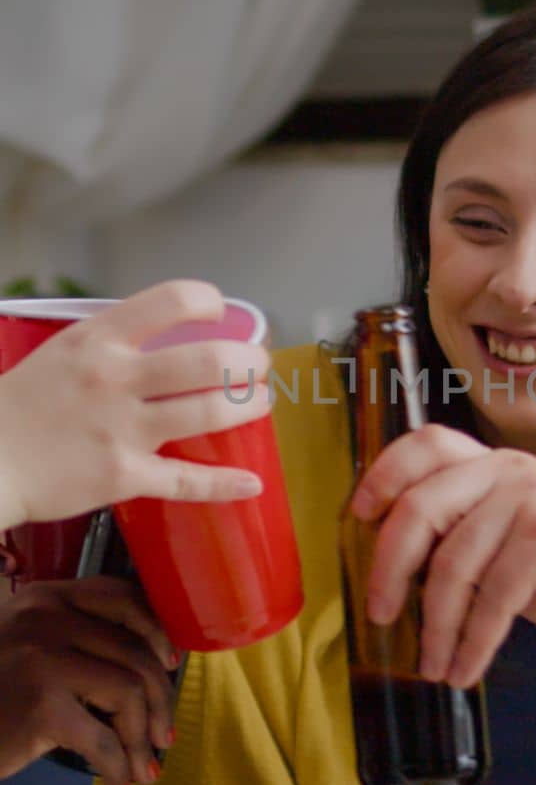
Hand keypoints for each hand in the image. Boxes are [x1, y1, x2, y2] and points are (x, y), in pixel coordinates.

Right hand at [0, 279, 271, 527]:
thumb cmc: (24, 403)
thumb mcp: (64, 350)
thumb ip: (114, 340)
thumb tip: (168, 333)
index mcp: (99, 339)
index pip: (172, 300)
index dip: (209, 302)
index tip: (220, 314)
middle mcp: (116, 378)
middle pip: (207, 360)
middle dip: (248, 362)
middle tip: (258, 367)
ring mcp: (122, 429)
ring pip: (208, 412)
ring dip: (249, 407)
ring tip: (261, 403)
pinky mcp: (123, 475)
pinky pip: (185, 480)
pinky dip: (225, 484)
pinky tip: (252, 483)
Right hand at [0, 577, 177, 784]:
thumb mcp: (28, 648)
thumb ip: (75, 639)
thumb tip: (158, 661)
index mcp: (44, 598)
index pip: (121, 595)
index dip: (156, 631)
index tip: (170, 664)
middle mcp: (44, 618)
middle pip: (135, 651)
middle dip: (160, 699)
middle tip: (163, 736)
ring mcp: (42, 658)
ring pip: (129, 691)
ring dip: (142, 736)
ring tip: (143, 764)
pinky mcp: (41, 705)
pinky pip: (103, 739)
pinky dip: (118, 766)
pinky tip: (118, 783)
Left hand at [352, 425, 535, 686]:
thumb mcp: (510, 537)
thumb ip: (462, 535)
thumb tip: (391, 571)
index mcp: (492, 464)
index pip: (425, 445)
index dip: (383, 475)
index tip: (358, 517)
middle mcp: (508, 471)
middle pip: (421, 508)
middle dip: (389, 568)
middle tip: (380, 613)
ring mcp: (531, 500)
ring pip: (453, 566)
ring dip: (435, 626)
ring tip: (432, 664)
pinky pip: (493, 599)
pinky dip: (473, 643)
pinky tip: (465, 668)